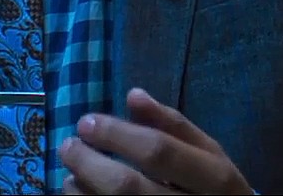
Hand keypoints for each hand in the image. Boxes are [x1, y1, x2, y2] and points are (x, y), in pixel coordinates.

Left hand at [60, 87, 251, 194]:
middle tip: (68, 145)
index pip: (158, 152)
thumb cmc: (214, 187)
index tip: (86, 122)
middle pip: (128, 187)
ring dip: (82, 188)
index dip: (117, 135)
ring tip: (71, 172)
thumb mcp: (208, 152)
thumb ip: (173, 124)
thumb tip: (133, 96)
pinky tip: (79, 193)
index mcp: (214, 177)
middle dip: (90, 163)